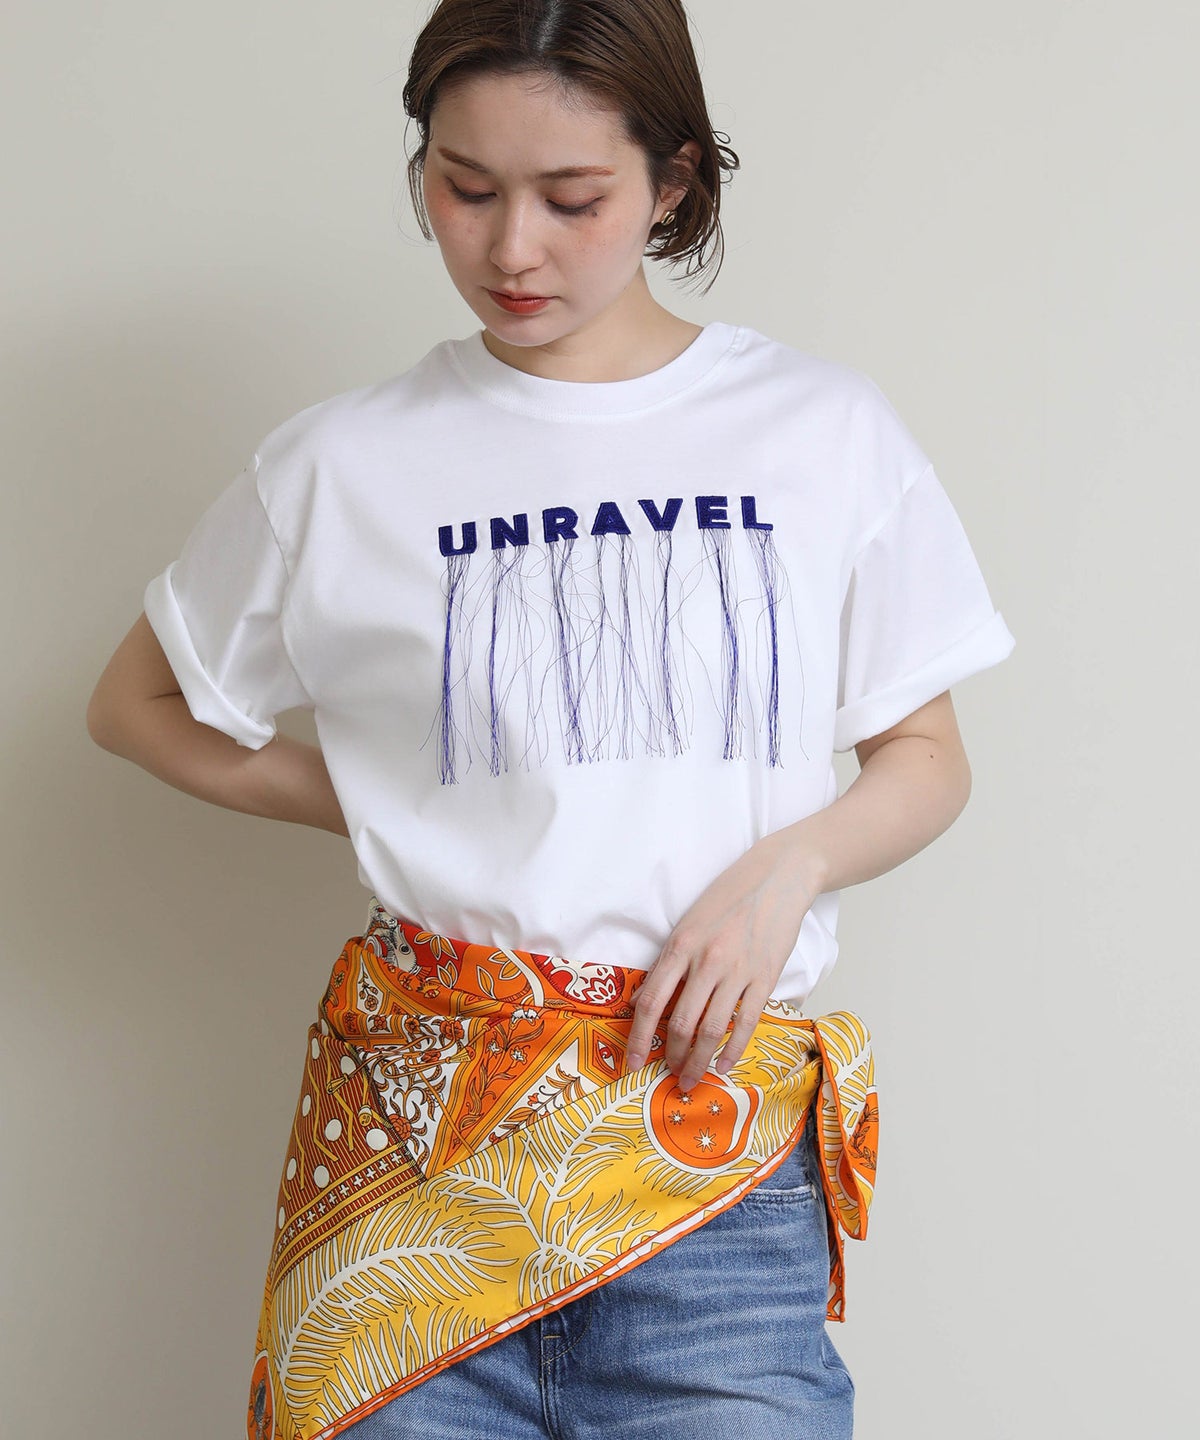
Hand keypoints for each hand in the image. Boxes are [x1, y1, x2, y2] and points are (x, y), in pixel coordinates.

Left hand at [624, 834, 823, 1091]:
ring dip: (698, 1061)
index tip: (632, 1062)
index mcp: (681, 945)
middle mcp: (706, 961)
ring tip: (691, 1079)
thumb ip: (670, 962)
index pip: (651, 1002)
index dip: (638, 1038)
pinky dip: (733, 1050)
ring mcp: (738, 971)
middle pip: (681, 1023)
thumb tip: (647, 1001)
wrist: (777, 877)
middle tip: (669, 1075)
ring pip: (711, 1030)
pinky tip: (724, 1065)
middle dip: (671, 1056)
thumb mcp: (688, 923)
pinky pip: (746, 1023)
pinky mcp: (766, 978)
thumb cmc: (728, 897)